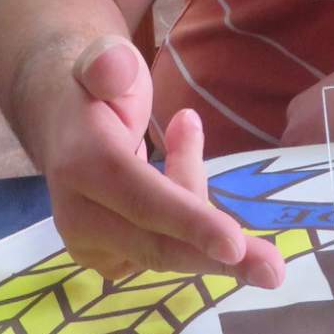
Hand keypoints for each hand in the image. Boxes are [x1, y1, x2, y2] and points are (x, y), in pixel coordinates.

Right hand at [32, 34, 284, 288]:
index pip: (142, 200)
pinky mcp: (107, 258)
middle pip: (157, 245)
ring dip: (201, 213)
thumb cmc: (96, 88)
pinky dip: (190, 221)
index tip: (236, 244)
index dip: (189, 222)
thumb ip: (109, 64)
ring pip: (167, 247)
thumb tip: (113, 70)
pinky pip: (164, 249)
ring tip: (187, 131)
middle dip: (218, 260)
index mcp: (82, 166)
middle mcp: (79, 216)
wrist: (59, 120)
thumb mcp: (103, 61)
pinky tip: (179, 164)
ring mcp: (90, 244)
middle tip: (274, 272)